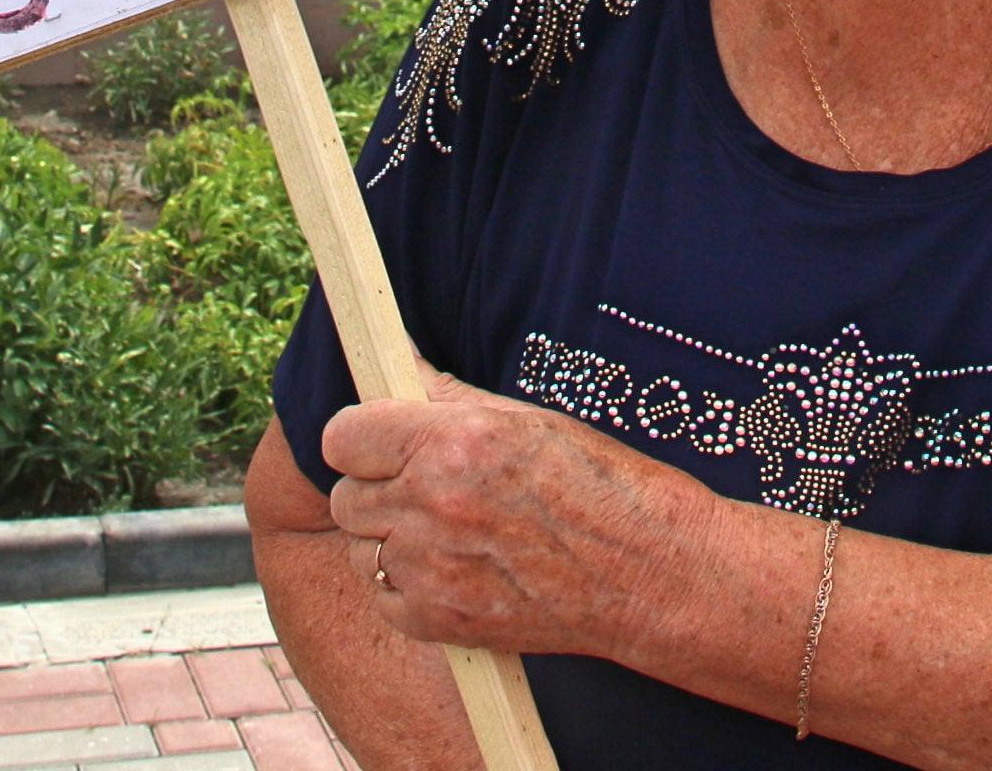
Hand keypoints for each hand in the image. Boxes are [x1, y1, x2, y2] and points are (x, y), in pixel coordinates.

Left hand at [320, 367, 708, 657]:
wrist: (648, 574)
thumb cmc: (600, 487)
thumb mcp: (527, 420)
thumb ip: (448, 397)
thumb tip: (400, 367)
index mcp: (452, 444)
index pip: (343, 436)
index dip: (359, 437)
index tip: (376, 441)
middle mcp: (432, 506)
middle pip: (346, 495)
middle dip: (376, 487)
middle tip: (422, 486)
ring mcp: (432, 571)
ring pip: (361, 550)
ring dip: (389, 539)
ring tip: (448, 531)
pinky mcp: (439, 623)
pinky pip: (384, 597)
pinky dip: (407, 587)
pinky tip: (455, 570)